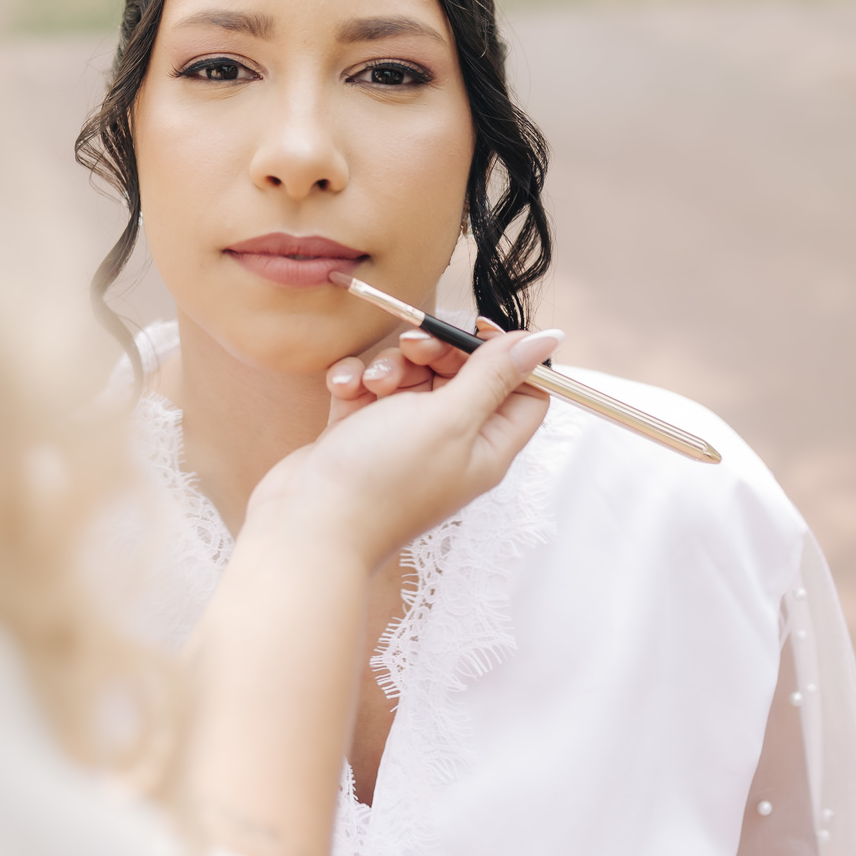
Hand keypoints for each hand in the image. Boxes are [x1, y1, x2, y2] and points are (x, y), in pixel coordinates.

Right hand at [246, 327, 562, 575]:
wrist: (308, 526)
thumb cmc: (384, 479)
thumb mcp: (449, 419)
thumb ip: (494, 376)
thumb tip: (548, 340)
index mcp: (486, 447)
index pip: (524, 392)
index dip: (507, 356)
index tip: (475, 329)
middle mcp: (450, 443)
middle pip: (463, 375)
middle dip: (437, 351)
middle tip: (414, 347)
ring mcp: (403, 438)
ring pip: (411, 376)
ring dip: (390, 366)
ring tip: (372, 385)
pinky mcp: (362, 433)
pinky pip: (368, 388)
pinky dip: (356, 380)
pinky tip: (343, 390)